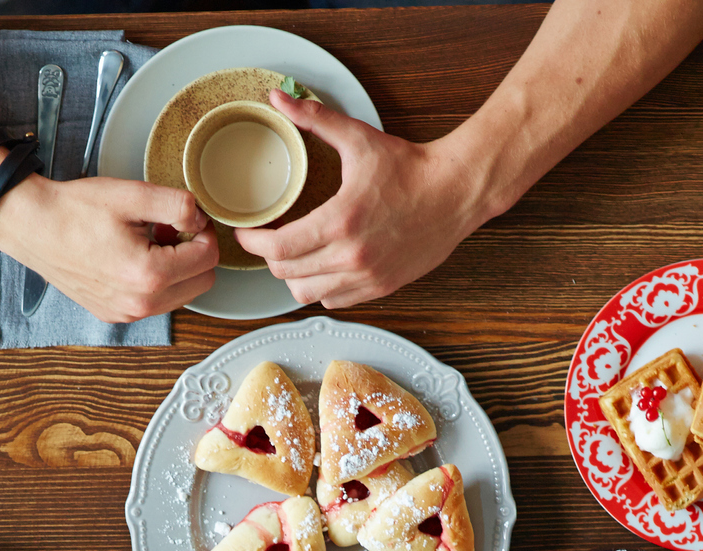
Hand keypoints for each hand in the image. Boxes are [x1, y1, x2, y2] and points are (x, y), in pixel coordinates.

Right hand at [0, 176, 218, 323]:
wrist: (32, 226)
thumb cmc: (75, 210)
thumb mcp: (133, 195)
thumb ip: (179, 204)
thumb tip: (201, 218)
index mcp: (149, 275)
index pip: (208, 259)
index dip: (205, 232)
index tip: (188, 217)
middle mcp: (139, 303)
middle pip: (201, 283)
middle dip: (193, 253)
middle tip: (168, 228)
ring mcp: (125, 313)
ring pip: (180, 295)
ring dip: (175, 268)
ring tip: (148, 240)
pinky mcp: (113, 314)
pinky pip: (154, 302)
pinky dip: (155, 281)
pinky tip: (133, 256)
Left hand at [233, 91, 491, 307]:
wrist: (456, 191)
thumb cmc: (409, 167)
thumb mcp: (358, 138)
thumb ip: (314, 118)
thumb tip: (279, 97)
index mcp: (341, 220)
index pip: (278, 248)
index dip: (252, 243)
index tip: (246, 233)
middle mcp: (352, 255)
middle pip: (285, 273)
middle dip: (268, 257)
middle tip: (267, 240)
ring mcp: (367, 276)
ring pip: (305, 293)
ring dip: (292, 275)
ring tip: (293, 256)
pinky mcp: (381, 287)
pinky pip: (333, 301)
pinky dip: (320, 288)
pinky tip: (322, 267)